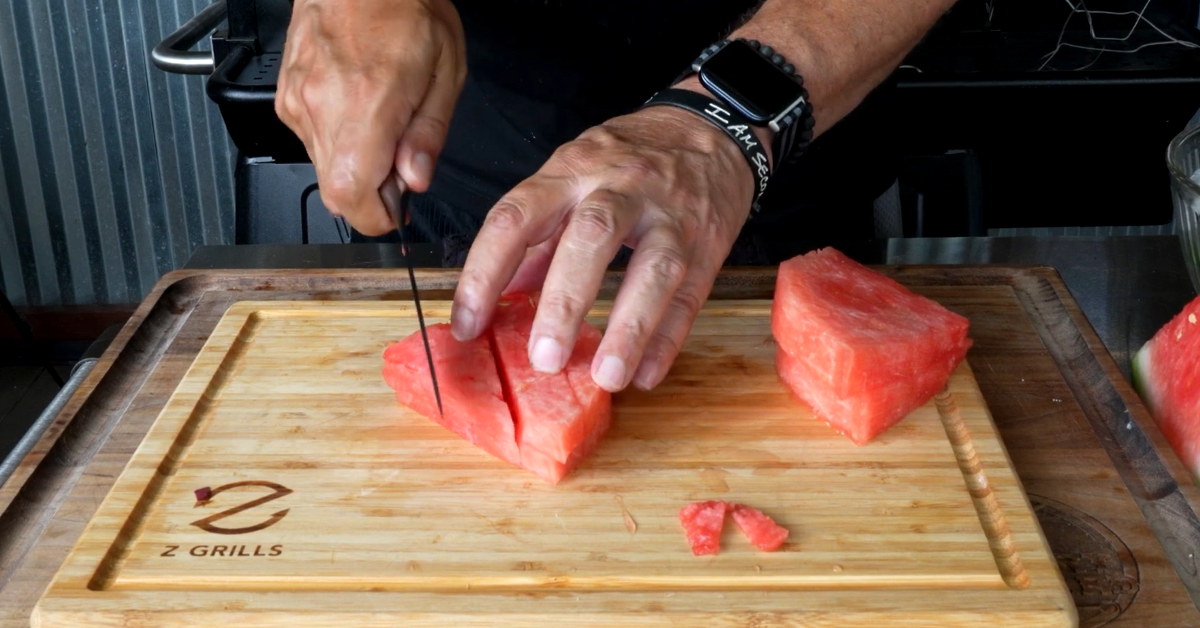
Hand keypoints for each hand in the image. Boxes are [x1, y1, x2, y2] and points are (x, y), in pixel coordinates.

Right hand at [275, 0, 465, 234]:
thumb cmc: (404, 7)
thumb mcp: (446, 68)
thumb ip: (429, 132)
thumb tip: (416, 180)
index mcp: (368, 101)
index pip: (352, 196)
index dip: (377, 217)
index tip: (398, 210)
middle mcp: (324, 105)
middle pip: (336, 191)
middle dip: (372, 193)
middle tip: (399, 162)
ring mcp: (298, 102)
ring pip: (325, 168)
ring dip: (356, 164)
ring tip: (381, 122)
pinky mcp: (286, 98)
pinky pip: (312, 142)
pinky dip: (338, 140)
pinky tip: (359, 109)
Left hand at [451, 104, 757, 391]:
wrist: (708, 129)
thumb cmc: (629, 158)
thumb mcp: (572, 175)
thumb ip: (538, 234)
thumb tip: (500, 295)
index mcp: (571, 171)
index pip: (517, 217)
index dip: (486, 272)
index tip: (468, 325)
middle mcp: (620, 187)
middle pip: (590, 238)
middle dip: (565, 303)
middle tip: (543, 359)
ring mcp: (670, 215)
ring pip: (652, 269)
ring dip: (629, 328)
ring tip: (605, 377)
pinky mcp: (709, 244)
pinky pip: (690, 296)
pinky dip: (668, 339)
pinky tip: (645, 375)